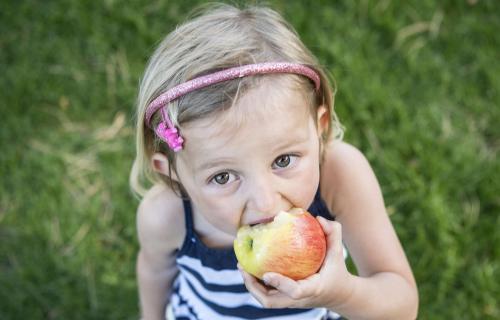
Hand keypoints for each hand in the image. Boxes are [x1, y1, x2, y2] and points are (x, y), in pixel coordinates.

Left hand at [238, 217, 353, 309]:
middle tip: (243, 267)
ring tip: (241, 265)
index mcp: (312, 289)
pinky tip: (249, 265)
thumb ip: (333, 234)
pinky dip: (256, 282)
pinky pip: (266, 293)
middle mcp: (298, 299)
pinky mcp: (285, 300)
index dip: (280, 283)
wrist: (339, 295)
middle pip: (271, 301)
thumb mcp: (338, 252)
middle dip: (253, 287)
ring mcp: (290, 302)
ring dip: (251, 285)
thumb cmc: (337, 271)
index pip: (294, 292)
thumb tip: (318, 218)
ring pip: (265, 299)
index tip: (267, 273)